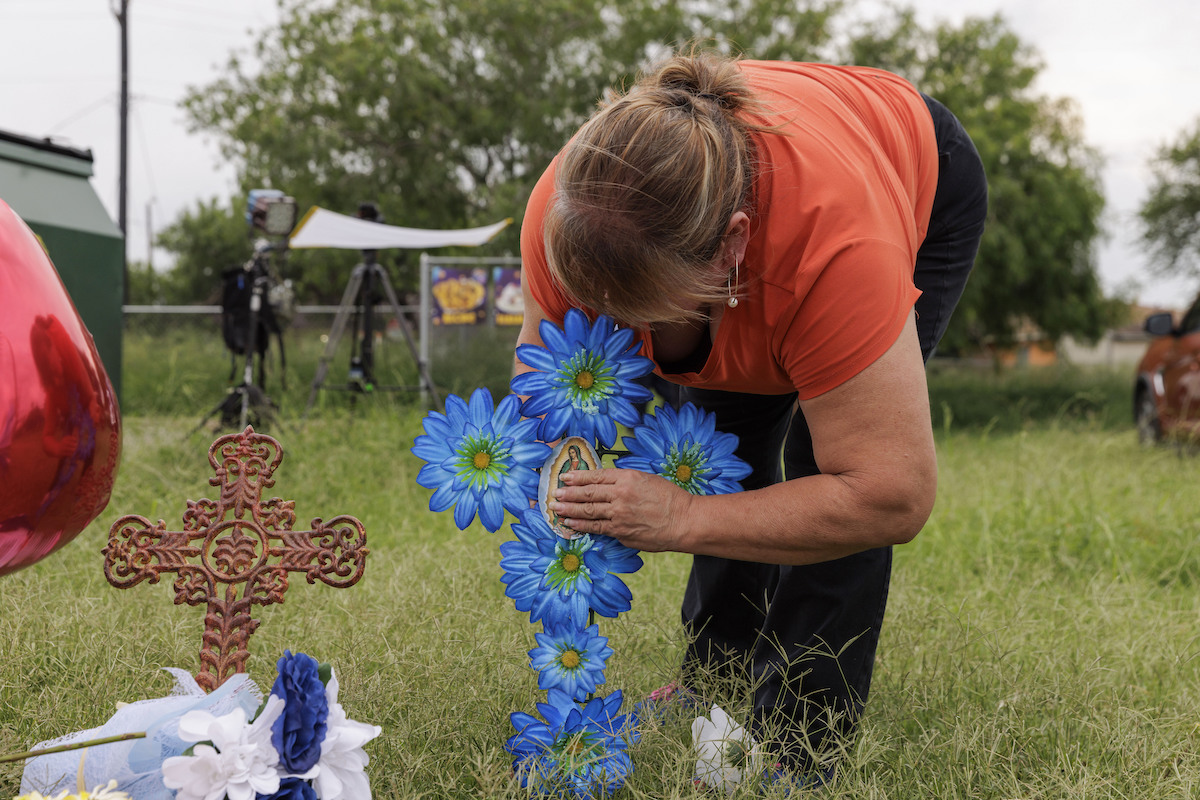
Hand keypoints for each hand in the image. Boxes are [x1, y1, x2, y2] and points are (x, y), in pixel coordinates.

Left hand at [549, 468, 692, 551]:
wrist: (683, 521)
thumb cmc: (669, 499)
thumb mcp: (646, 479)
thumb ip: (624, 481)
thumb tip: (603, 485)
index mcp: (627, 477)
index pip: (596, 476)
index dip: (578, 477)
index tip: (565, 477)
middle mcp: (620, 494)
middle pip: (587, 493)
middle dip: (568, 493)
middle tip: (555, 494)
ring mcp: (619, 514)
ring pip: (588, 511)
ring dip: (569, 510)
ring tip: (556, 509)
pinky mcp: (621, 531)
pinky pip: (596, 527)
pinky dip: (581, 525)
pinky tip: (570, 523)